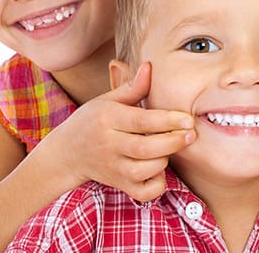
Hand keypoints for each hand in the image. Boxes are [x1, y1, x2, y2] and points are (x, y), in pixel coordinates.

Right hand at [43, 63, 194, 200]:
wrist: (67, 153)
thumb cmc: (92, 121)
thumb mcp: (107, 100)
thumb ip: (132, 87)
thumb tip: (150, 67)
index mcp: (107, 119)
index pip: (142, 120)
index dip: (168, 120)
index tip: (188, 118)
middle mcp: (109, 145)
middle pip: (146, 148)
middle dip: (173, 142)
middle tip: (191, 134)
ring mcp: (113, 168)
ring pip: (145, 170)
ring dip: (164, 160)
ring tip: (168, 148)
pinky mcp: (118, 185)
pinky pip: (143, 192)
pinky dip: (157, 185)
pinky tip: (158, 170)